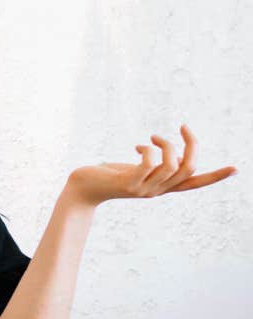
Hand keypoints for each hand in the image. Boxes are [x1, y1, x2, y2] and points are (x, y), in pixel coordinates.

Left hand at [65, 124, 235, 206]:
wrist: (82, 190)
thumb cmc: (108, 176)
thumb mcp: (136, 168)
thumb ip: (154, 161)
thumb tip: (165, 148)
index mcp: (163, 187)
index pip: (195, 182)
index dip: (215, 176)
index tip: (236, 169)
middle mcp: (157, 191)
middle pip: (189, 167)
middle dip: (192, 144)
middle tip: (183, 127)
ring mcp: (144, 189)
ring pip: (171, 163)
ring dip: (165, 143)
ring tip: (152, 138)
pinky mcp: (129, 183)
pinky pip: (150, 162)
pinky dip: (149, 149)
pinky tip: (138, 146)